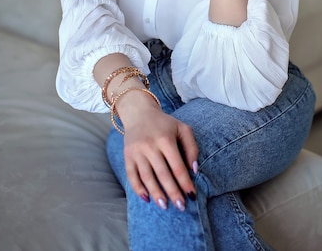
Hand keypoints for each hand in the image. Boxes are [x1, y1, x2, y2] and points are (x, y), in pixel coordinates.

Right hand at [118, 90, 198, 210]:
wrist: (139, 113)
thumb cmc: (165, 124)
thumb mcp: (182, 129)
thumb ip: (192, 147)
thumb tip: (194, 170)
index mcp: (165, 139)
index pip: (177, 166)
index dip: (185, 182)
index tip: (192, 195)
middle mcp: (150, 146)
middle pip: (162, 174)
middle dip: (173, 192)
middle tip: (181, 207)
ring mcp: (137, 151)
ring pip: (147, 177)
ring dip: (156, 193)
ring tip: (165, 206)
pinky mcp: (127, 156)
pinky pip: (132, 176)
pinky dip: (138, 189)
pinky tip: (147, 198)